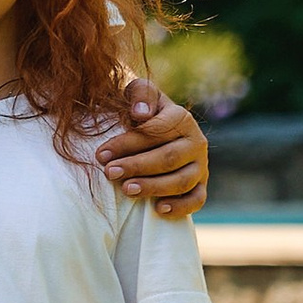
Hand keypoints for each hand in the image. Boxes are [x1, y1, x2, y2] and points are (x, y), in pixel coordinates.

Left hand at [98, 76, 208, 215]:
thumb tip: (141, 113)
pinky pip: (197, 199)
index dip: (127, 144)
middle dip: (137, 166)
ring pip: (182, 181)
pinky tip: (157, 209)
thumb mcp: (138, 93)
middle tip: (109, 173)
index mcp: (182, 118)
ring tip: (127, 190)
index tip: (101, 155)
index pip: (155, 133)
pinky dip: (180, 206)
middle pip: (168, 158)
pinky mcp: (201, 185)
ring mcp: (201, 165)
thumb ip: (140, 94)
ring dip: (153, 187)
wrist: (157, 128)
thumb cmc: (141, 111)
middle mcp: (196, 142)